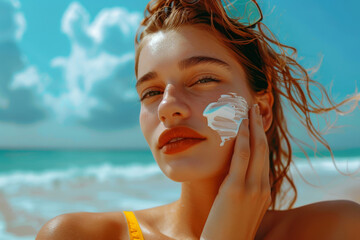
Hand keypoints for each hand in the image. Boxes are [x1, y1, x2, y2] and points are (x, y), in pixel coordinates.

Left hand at [200, 104, 271, 239]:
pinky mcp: (236, 190)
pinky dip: (242, 139)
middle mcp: (262, 188)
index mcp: (263, 192)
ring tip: (248, 109)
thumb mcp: (240, 209)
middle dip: (259, 126)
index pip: (264, 158)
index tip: (256, 123)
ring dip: (252, 127)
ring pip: (256, 149)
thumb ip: (242, 192)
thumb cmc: (228, 230)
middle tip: (254, 108)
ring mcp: (252, 189)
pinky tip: (239, 125)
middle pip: (264, 149)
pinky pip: (241, 158)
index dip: (261, 137)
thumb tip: (235, 178)